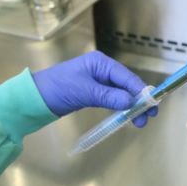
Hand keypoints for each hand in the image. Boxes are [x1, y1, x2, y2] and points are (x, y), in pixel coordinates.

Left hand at [32, 51, 158, 125]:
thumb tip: (132, 101)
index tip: (152, 105)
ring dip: (131, 106)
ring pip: (121, 93)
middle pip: (127, 85)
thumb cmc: (57, 88)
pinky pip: (112, 99)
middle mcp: (102, 70)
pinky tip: (127, 116)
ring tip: (140, 122)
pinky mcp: (93, 93)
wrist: (35, 98)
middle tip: (148, 117)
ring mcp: (98, 82)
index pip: (126, 77)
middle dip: (139, 100)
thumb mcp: (84, 91)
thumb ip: (108, 96)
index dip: (140, 91)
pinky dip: (121, 107)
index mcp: (100, 63)